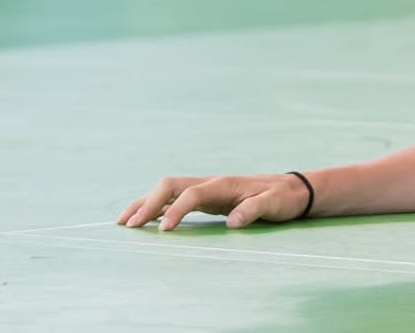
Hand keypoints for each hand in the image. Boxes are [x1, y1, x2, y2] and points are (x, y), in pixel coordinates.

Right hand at [119, 172, 309, 230]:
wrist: (291, 189)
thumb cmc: (282, 198)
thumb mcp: (274, 204)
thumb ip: (254, 209)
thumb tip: (233, 221)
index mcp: (224, 184)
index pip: (192, 194)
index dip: (175, 210)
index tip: (164, 231)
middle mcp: (210, 183)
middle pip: (171, 186)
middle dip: (148, 202)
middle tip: (130, 225)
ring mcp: (206, 189)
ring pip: (167, 191)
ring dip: (145, 203)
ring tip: (124, 222)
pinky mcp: (205, 197)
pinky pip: (174, 199)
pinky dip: (156, 207)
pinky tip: (144, 220)